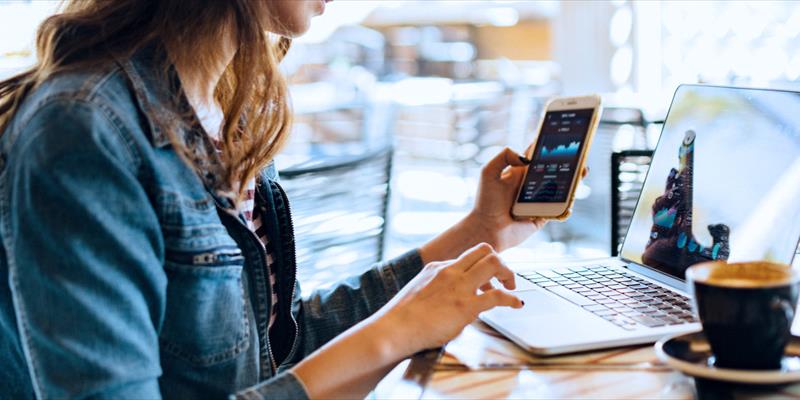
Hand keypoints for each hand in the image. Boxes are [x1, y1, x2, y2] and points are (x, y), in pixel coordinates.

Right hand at [373, 243, 522, 354]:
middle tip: (505, 278)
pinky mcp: (466, 306)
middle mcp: (450, 271)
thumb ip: (435, 289)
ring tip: (512, 287)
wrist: (394, 329)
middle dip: (499, 262)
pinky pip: (498, 295)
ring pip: (494, 263)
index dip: (480, 266)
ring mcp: (459, 287)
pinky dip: (511, 298)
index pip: (467, 257)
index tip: (486, 280)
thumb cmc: (402, 317)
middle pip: (484, 250)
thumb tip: (445, 299)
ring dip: (508, 274)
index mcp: (437, 267)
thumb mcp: (418, 292)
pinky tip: (515, 304)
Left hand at [466, 147, 587, 251]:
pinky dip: (568, 204)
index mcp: (520, 172)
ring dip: (573, 181)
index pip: (538, 155)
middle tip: (580, 156)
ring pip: (561, 188)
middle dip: (569, 163)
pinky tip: (570, 199)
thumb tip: (526, 157)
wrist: (487, 229)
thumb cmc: (485, 202)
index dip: (551, 146)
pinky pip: (560, 208)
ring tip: (582, 172)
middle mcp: (531, 184)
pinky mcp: (544, 215)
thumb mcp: (488, 173)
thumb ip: (503, 156)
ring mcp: (539, 200)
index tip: (565, 136)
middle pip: (555, 170)